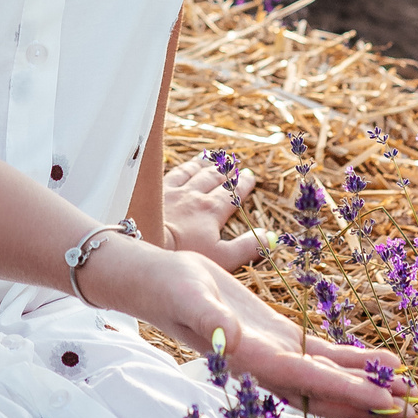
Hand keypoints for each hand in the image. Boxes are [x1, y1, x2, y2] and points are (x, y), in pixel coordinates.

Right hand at [76, 237, 411, 417]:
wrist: (156, 280)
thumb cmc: (170, 288)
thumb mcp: (190, 299)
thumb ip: (210, 321)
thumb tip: (228, 340)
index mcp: (251, 361)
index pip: (308, 382)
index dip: (347, 391)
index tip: (384, 399)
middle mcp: (267, 367)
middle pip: (327, 393)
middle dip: (370, 403)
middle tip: (415, 410)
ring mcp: (275, 353)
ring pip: (330, 377)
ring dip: (368, 385)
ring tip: (410, 390)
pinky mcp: (277, 336)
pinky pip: (321, 354)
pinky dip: (351, 359)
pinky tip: (380, 360)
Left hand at [162, 152, 262, 271]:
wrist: (146, 241)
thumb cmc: (184, 253)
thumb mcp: (223, 257)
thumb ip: (247, 247)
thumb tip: (270, 237)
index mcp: (212, 211)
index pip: (231, 194)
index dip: (242, 185)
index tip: (250, 176)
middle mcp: (194, 196)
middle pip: (213, 179)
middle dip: (226, 172)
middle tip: (234, 164)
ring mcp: (172, 191)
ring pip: (192, 172)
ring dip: (203, 165)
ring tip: (210, 159)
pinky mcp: (153, 191)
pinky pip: (171, 173)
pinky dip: (181, 167)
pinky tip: (181, 166)